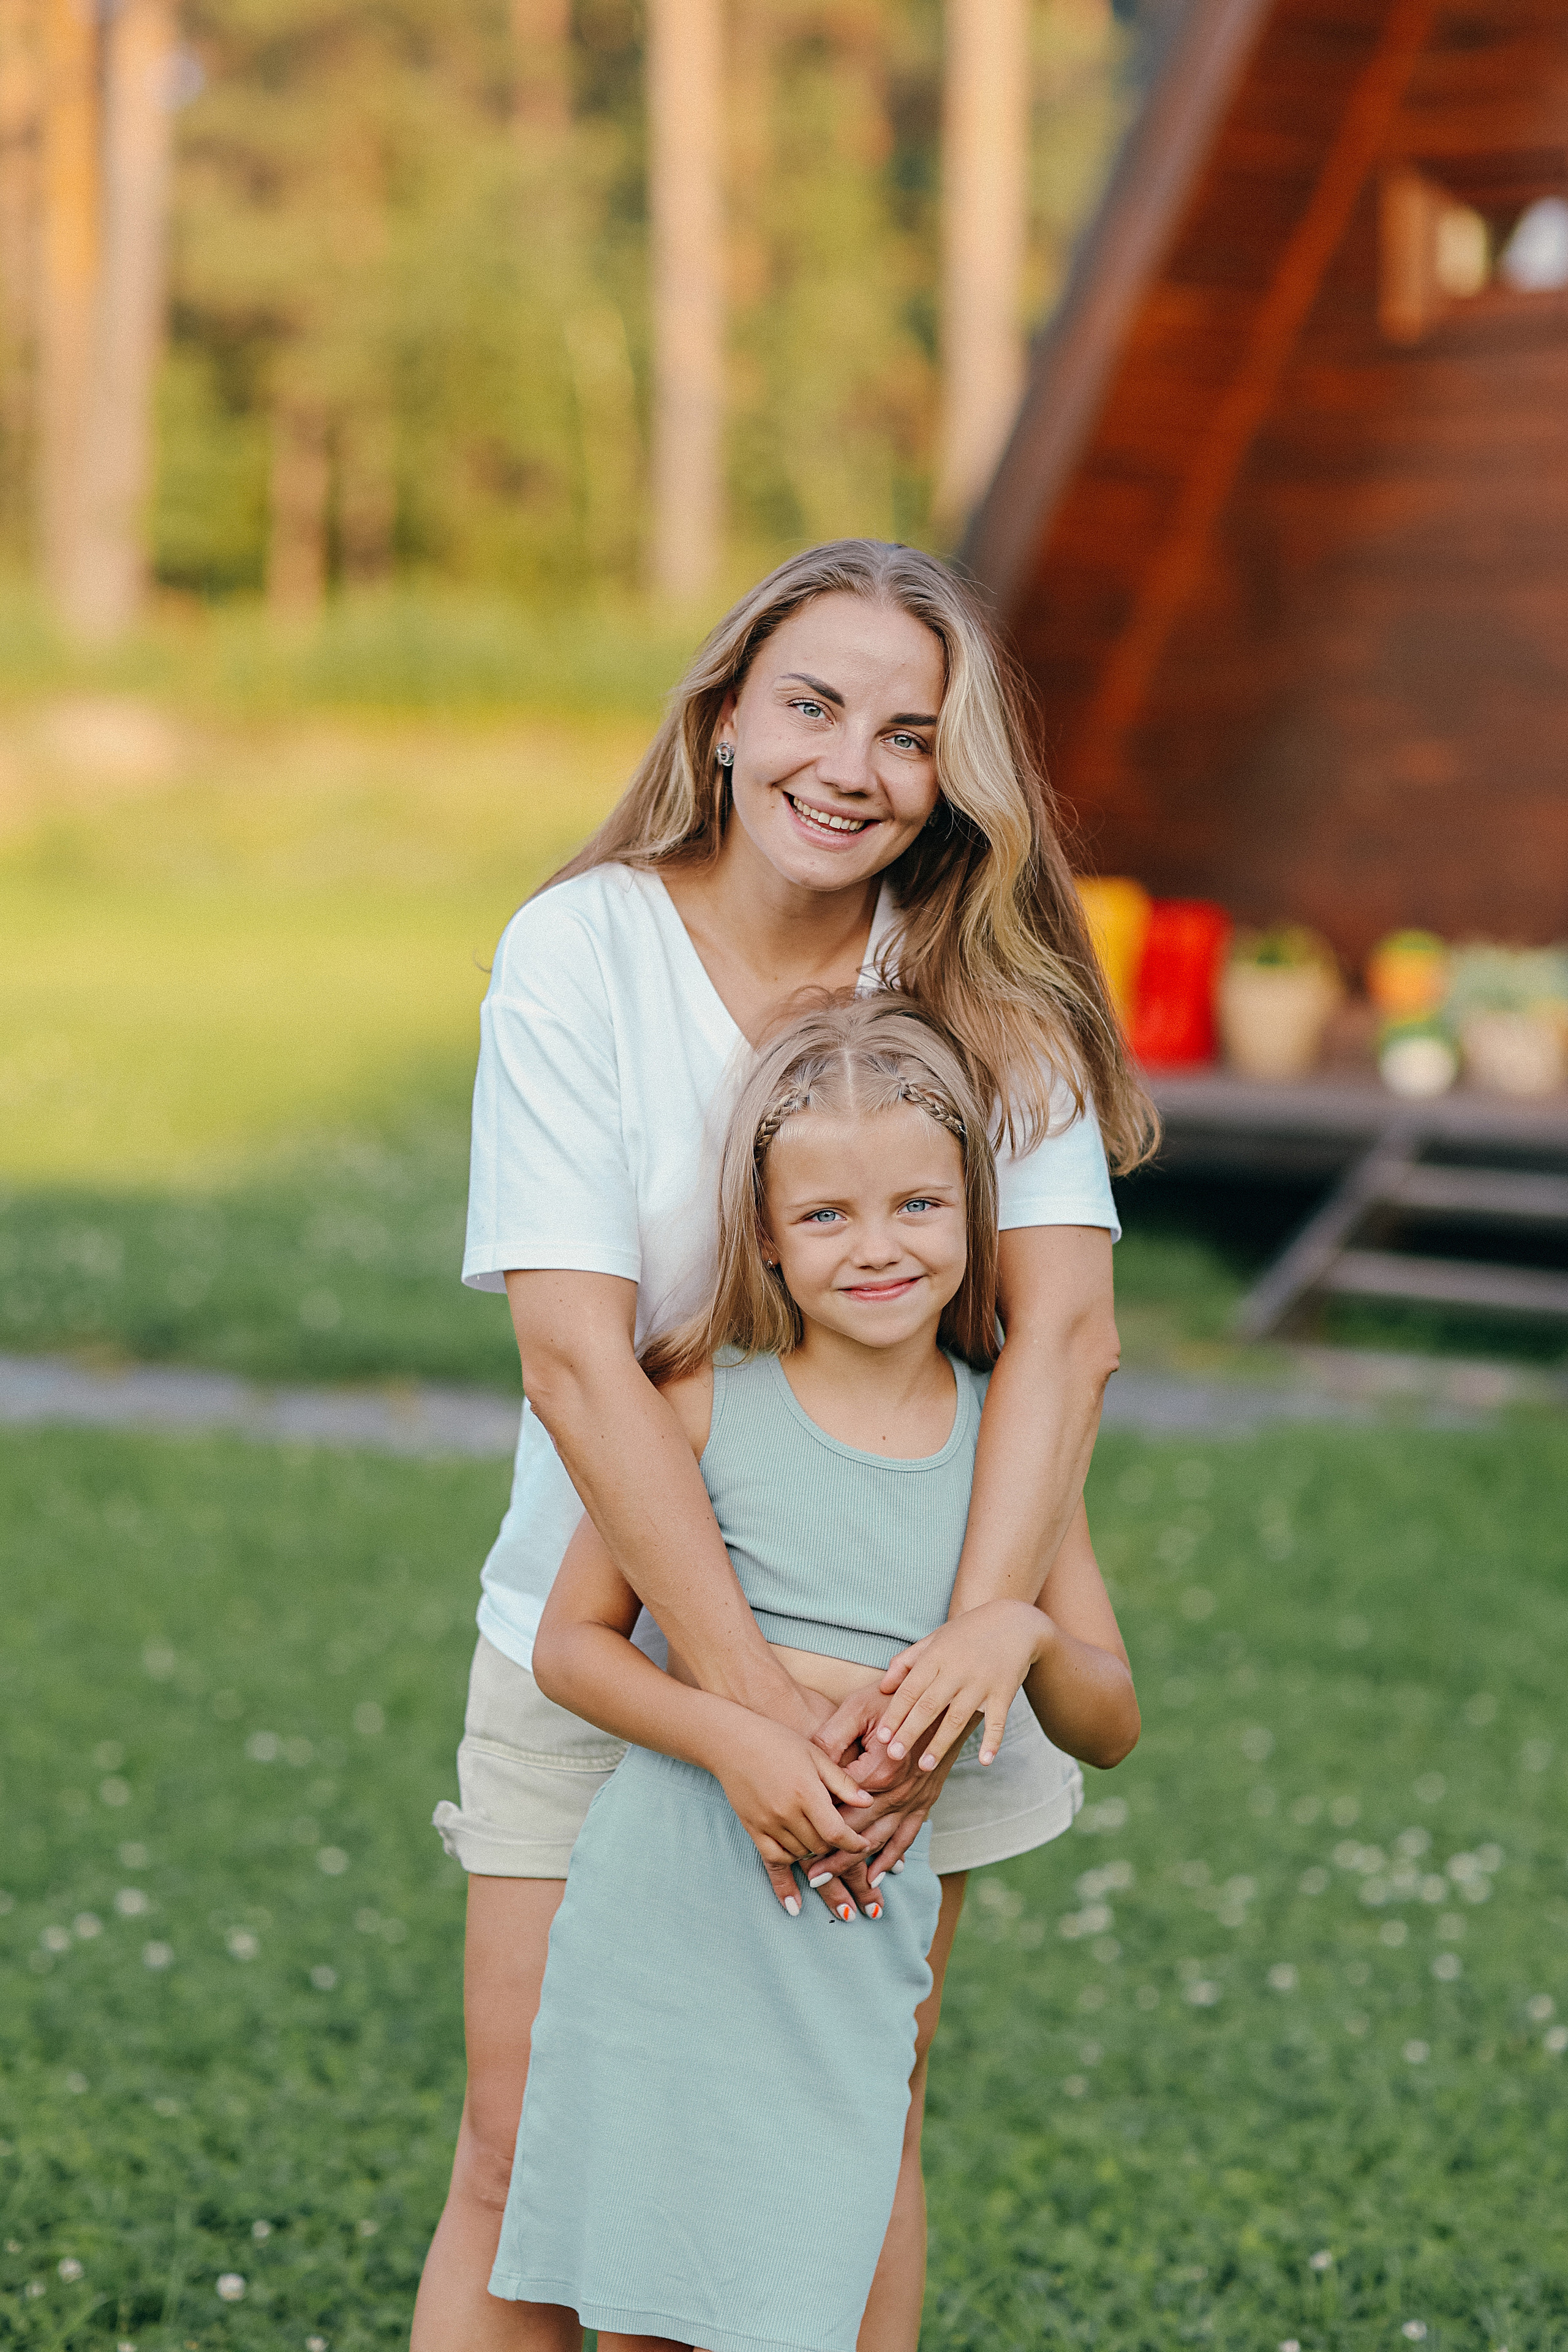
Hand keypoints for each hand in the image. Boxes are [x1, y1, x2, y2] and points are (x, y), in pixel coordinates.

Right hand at [706, 1713, 873, 1915]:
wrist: (731, 1742)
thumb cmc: (778, 1741)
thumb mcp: (815, 1753)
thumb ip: (842, 1781)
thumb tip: (870, 1802)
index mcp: (806, 1791)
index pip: (837, 1831)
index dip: (855, 1843)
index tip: (866, 1845)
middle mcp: (786, 1812)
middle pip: (821, 1847)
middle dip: (840, 1854)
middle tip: (858, 1867)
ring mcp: (768, 1824)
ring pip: (802, 1855)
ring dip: (818, 1859)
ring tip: (834, 1871)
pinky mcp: (753, 1830)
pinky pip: (773, 1862)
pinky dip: (786, 1882)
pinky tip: (795, 1906)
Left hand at [802, 1686, 969, 1911]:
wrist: (944, 1698)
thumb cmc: (896, 1697)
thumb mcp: (857, 1708)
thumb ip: (832, 1737)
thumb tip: (809, 1763)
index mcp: (879, 1770)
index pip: (842, 1807)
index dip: (819, 1828)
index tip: (797, 1847)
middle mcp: (898, 1791)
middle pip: (859, 1832)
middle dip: (833, 1858)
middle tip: (809, 1880)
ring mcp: (914, 1799)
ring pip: (882, 1841)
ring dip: (858, 1866)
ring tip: (835, 1882)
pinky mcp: (925, 1800)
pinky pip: (908, 1836)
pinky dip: (892, 1857)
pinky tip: (878, 1875)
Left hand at [871, 1601, 1050, 1770]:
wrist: (1014, 1622)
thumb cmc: (968, 1632)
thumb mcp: (934, 1638)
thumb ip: (906, 1661)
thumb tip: (883, 1687)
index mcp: (936, 1656)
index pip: (910, 1689)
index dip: (895, 1713)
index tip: (882, 1736)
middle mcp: (957, 1670)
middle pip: (929, 1706)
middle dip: (909, 1732)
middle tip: (893, 1756)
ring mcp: (981, 1682)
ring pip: (957, 1718)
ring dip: (940, 1744)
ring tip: (924, 1766)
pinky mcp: (1004, 1691)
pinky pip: (997, 1720)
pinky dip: (992, 1740)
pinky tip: (985, 1760)